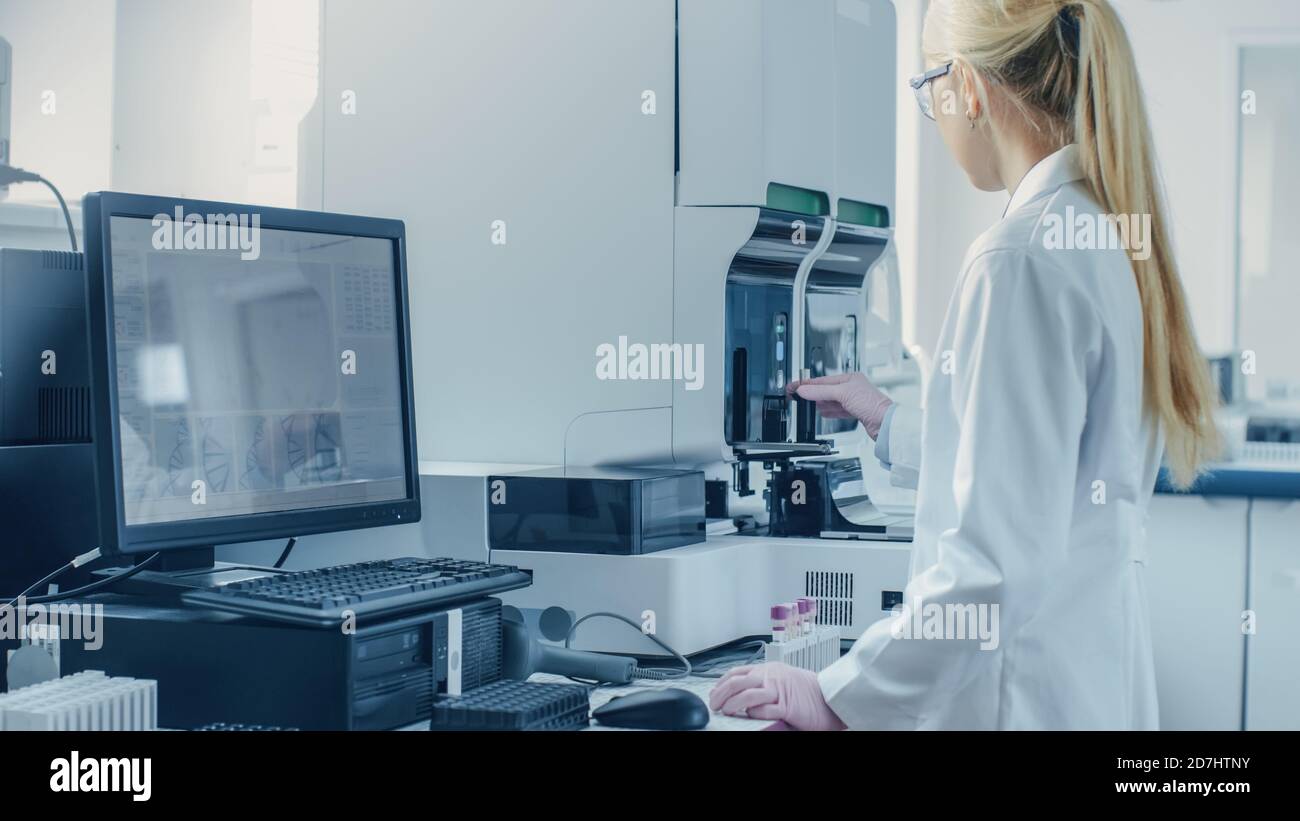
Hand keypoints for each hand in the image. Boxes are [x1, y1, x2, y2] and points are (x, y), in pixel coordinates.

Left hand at [709, 663, 846, 730]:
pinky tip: (749, 716)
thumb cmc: (808, 692)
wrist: (830, 697)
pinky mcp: (787, 706)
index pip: (736, 672)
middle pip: (737, 682)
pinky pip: (764, 710)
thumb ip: (762, 684)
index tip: (713, 694)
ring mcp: (779, 690)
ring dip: (732, 705)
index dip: (720, 684)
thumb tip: (738, 693)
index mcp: (768, 669)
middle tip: (715, 705)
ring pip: (747, 694)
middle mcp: (771, 676)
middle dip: (720, 695)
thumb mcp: (782, 680)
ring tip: (726, 712)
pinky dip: (754, 714)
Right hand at [787, 373, 892, 438]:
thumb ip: (820, 391)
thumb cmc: (872, 404)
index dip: (807, 383)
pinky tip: (823, 412)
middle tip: (798, 395)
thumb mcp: (842, 393)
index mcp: (850, 378)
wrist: (884, 423)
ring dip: (820, 402)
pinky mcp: (855, 413)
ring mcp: (853, 401)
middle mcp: (852, 388)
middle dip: (812, 393)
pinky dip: (829, 411)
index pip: (823, 380)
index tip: (794, 386)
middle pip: (826, 390)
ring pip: (831, 400)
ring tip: (808, 404)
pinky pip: (837, 410)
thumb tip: (803, 390)